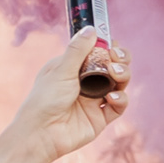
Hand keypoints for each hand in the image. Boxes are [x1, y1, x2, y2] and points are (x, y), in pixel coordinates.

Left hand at [16, 27, 132, 159]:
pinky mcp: (101, 118)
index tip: (112, 43)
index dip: (109, 46)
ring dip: (123, 75)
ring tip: (115, 73)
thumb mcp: (61, 70)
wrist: (40, 134)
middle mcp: (86, 83)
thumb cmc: (45, 100)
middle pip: (114, 66)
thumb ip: (78, 50)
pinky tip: (111, 97)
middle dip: (121, 59)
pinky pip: (119, 106)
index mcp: (74, 68)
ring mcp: (95, 100)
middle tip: (116, 58)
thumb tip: (92, 28)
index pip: (98, 52)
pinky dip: (120, 99)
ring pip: (120, 83)